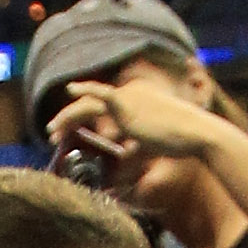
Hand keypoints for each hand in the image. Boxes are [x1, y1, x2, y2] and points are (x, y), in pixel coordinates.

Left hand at [49, 73, 218, 185]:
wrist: (195, 133)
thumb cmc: (182, 141)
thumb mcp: (155, 142)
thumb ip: (137, 145)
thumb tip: (123, 159)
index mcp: (137, 98)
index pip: (102, 105)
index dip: (82, 119)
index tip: (68, 133)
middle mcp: (130, 92)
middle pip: (91, 103)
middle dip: (69, 119)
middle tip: (51, 134)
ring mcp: (127, 96)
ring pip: (88, 103)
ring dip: (67, 117)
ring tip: (51, 131)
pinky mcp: (126, 103)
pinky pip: (100, 94)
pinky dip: (85, 89)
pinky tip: (70, 89)